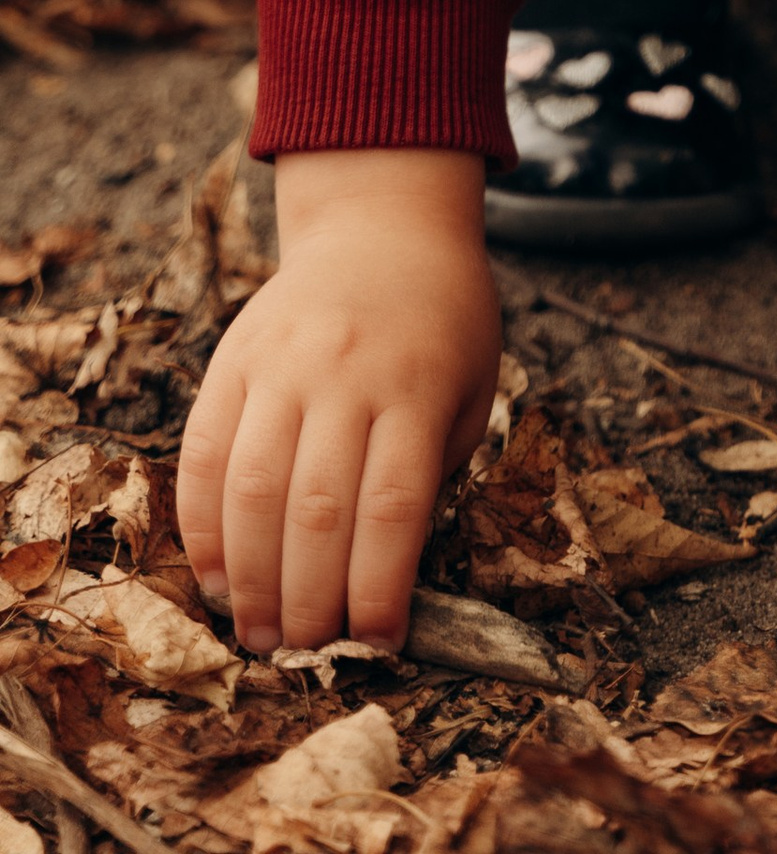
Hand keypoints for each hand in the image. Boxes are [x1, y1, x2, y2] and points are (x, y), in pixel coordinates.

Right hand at [177, 148, 498, 652]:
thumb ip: (433, 471)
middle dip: (308, 601)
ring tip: (257, 634)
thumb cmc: (443, 324)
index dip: (380, 588)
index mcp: (417, 387)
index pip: (393, 508)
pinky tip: (217, 576)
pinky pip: (203, 454)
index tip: (378, 645)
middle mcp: (346, 374)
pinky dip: (202, 526)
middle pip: (316, 510)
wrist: (384, 225)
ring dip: (250, 579)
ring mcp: (282, 364)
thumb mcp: (470, 388)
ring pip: (252, 489)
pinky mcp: (234, 361)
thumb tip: (385, 577)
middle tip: (305, 654)